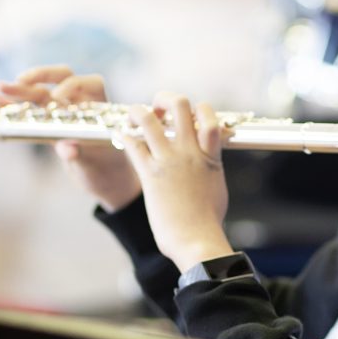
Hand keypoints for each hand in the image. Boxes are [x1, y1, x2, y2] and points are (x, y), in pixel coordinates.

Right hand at [0, 65, 140, 210]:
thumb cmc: (107, 172)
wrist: (106, 182)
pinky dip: (15, 106)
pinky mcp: (50, 125)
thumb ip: (80, 156)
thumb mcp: (94, 166)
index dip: (73, 84)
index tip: (58, 96)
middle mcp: (81, 105)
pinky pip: (32, 111)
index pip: (90, 83)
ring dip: (20, 90)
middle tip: (18, 82)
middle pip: (61, 79)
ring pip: (42, 93)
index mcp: (99, 109)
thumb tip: (67, 149)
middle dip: (39, 76)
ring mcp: (64, 113)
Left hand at [121, 92, 232, 271]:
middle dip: (166, 99)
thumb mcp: (217, 187)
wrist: (197, 239)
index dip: (197, 109)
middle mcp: (189, 151)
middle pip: (179, 105)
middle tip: (158, 110)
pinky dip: (123, 135)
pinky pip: (131, 144)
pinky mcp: (150, 174)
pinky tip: (120, 136)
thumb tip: (208, 167)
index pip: (208, 116)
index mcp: (210, 155)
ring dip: (137, 112)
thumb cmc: (208, 221)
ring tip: (134, 117)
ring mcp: (168, 160)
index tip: (187, 117)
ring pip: (148, 119)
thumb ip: (211, 170)